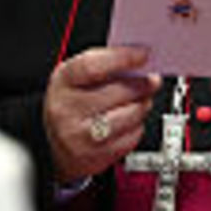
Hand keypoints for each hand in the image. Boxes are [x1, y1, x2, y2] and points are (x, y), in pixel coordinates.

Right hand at [46, 45, 157, 180]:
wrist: (58, 146)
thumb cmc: (72, 104)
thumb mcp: (76, 79)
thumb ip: (103, 65)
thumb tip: (138, 58)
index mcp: (62, 82)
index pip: (93, 67)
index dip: (122, 58)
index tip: (143, 54)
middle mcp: (67, 110)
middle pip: (118, 91)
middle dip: (142, 84)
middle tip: (152, 79)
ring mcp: (81, 136)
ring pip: (131, 114)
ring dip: (143, 105)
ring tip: (141, 100)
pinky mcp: (98, 156)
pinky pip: (133, 136)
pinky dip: (138, 126)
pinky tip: (129, 121)